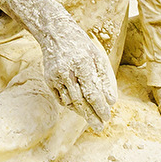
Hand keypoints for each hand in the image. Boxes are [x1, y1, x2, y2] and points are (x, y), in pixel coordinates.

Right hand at [34, 8, 116, 129]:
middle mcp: (67, 71)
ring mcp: (55, 77)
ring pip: (70, 102)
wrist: (55, 34)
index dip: (100, 107)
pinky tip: (80, 109)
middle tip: (100, 127)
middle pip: (80, 101)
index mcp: (82, 64)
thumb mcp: (97, 56)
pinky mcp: (48, 80)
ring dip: (82, 113)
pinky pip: (61, 99)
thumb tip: (111, 101)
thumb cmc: (81, 46)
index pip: (92, 92)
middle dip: (91, 116)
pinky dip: (71, 106)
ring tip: (93, 120)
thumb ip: (104, 78)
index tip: (107, 117)